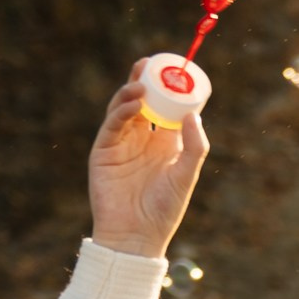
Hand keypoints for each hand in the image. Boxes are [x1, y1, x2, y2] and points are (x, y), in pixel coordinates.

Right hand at [89, 68, 207, 259]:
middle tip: (150, 63)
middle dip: (146, 82)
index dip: (171, 90)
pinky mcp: (104, 150)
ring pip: (125, 108)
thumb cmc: (164, 210)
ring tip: (141, 79)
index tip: (177, 71)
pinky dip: (121, 110)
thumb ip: (195, 145)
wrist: (135, 236)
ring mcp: (122, 143)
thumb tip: (194, 114)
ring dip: (131, 91)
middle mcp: (143, 140)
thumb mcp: (186, 175)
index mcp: (165, 144)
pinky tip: (133, 102)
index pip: (168, 109)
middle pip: (144, 102)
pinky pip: (113, 124)